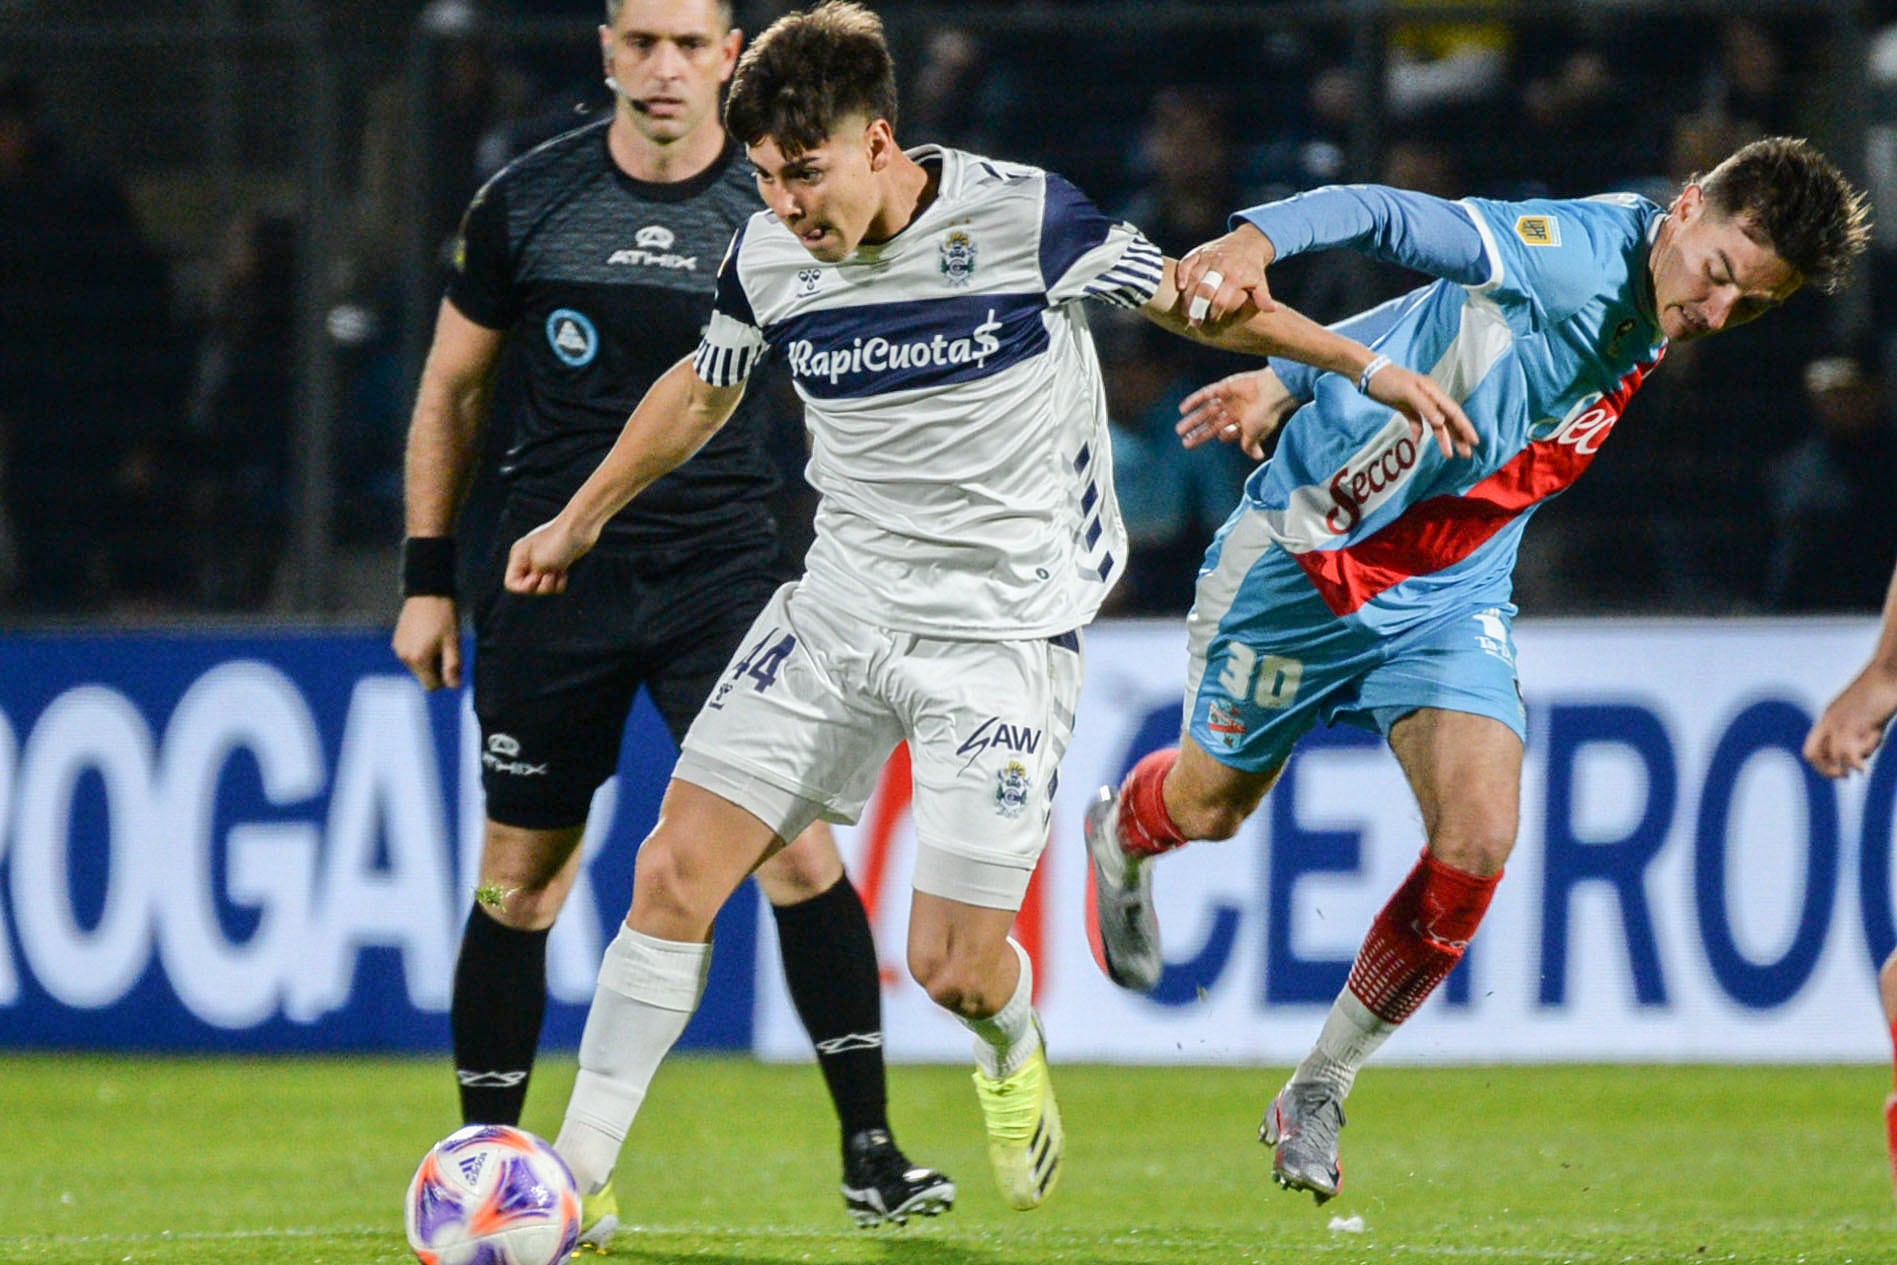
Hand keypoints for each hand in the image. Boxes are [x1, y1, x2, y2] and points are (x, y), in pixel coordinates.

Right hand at [392, 596, 461, 689]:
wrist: (427, 592)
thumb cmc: (444, 617)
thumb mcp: (453, 643)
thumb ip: (452, 667)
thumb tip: (454, 687)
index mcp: (418, 660)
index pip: (431, 686)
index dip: (444, 679)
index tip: (451, 663)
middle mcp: (404, 657)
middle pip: (423, 676)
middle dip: (435, 668)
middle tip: (445, 647)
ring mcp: (398, 649)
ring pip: (416, 666)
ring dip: (427, 659)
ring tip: (435, 639)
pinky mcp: (396, 641)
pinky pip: (410, 655)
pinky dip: (419, 651)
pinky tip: (426, 634)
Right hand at [505, 516, 595, 595]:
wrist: (581, 528)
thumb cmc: (559, 543)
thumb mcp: (541, 563)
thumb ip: (534, 578)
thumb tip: (537, 584)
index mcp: (519, 556)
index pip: (511, 583)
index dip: (523, 587)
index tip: (536, 578)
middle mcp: (528, 559)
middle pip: (529, 588)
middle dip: (541, 585)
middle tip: (550, 573)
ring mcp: (544, 561)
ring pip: (543, 587)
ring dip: (552, 584)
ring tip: (559, 571)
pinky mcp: (558, 564)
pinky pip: (555, 584)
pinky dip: (560, 581)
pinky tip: (565, 571)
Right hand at [1175, 223, 1276, 327]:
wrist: (1247, 241)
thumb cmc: (1252, 268)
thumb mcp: (1260, 282)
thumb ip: (1263, 297)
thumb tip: (1271, 310)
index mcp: (1236, 275)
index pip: (1221, 299)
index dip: (1214, 312)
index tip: (1210, 322)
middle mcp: (1221, 265)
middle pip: (1205, 289)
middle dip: (1197, 308)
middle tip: (1193, 321)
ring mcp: (1209, 257)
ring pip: (1193, 278)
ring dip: (1187, 296)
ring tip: (1185, 311)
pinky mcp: (1199, 251)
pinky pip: (1186, 263)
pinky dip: (1181, 275)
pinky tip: (1179, 288)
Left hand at [1177, 369, 1298, 460]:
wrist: (1273, 391)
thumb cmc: (1267, 413)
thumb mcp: (1256, 433)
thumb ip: (1250, 444)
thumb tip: (1257, 457)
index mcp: (1244, 421)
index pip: (1228, 432)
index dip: (1223, 437)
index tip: (1218, 439)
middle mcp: (1235, 410)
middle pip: (1212, 424)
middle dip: (1199, 433)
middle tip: (1184, 443)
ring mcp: (1229, 398)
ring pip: (1206, 411)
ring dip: (1193, 420)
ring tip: (1179, 430)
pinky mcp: (1224, 386)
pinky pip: (1206, 394)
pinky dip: (1194, 401)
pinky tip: (1182, 410)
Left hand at [1364, 363, 1480, 458]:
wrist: (1367, 373)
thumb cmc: (1387, 380)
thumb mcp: (1407, 391)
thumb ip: (1425, 406)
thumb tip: (1441, 421)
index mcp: (1433, 392)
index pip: (1454, 412)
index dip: (1465, 427)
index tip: (1474, 441)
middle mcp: (1429, 398)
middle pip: (1448, 419)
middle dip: (1458, 436)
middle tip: (1467, 454)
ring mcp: (1418, 403)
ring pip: (1435, 423)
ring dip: (1443, 439)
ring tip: (1449, 455)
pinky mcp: (1406, 407)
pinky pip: (1417, 422)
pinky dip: (1419, 432)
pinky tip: (1417, 442)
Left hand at [1803, 665, 1896, 777]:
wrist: (1887, 671)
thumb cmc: (1881, 691)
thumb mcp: (1865, 714)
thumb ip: (1860, 733)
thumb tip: (1862, 755)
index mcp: (1828, 718)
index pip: (1811, 749)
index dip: (1822, 765)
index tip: (1840, 772)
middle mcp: (1830, 721)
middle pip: (1813, 755)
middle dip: (1827, 771)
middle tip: (1844, 777)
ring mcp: (1842, 722)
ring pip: (1835, 755)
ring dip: (1851, 764)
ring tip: (1866, 758)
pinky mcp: (1857, 723)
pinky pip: (1850, 752)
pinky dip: (1856, 765)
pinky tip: (1864, 770)